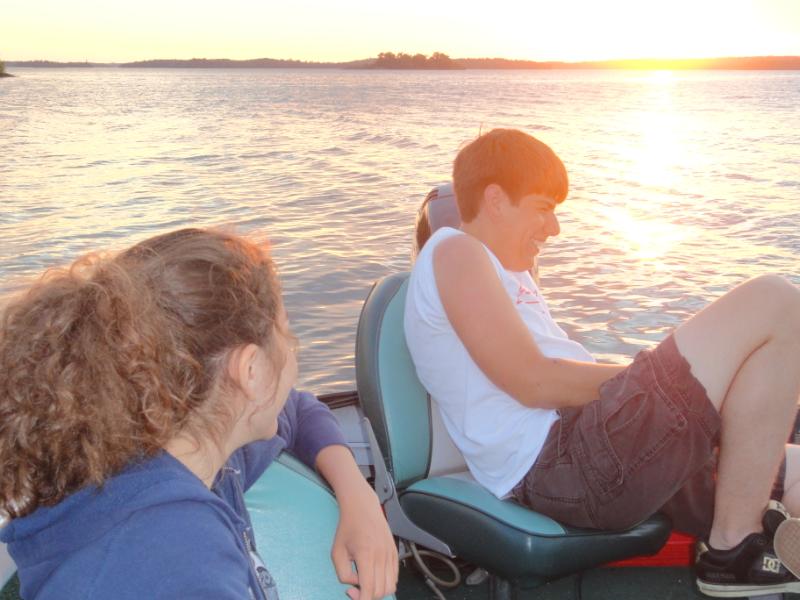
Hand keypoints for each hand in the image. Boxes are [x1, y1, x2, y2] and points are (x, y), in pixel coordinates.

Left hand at [331, 481, 397, 599]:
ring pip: (390, 587)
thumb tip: (356, 585)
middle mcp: (382, 556)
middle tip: (355, 587)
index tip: (351, 594)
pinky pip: (395, 577)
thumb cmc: (347, 528)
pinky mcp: (395, 553)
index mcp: (366, 555)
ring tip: (366, 581)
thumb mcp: (336, 552)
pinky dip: (386, 582)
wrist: (362, 507)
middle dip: (367, 595)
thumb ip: (343, 574)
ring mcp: (391, 554)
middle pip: (381, 592)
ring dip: (378, 590)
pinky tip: (374, 575)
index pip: (369, 590)